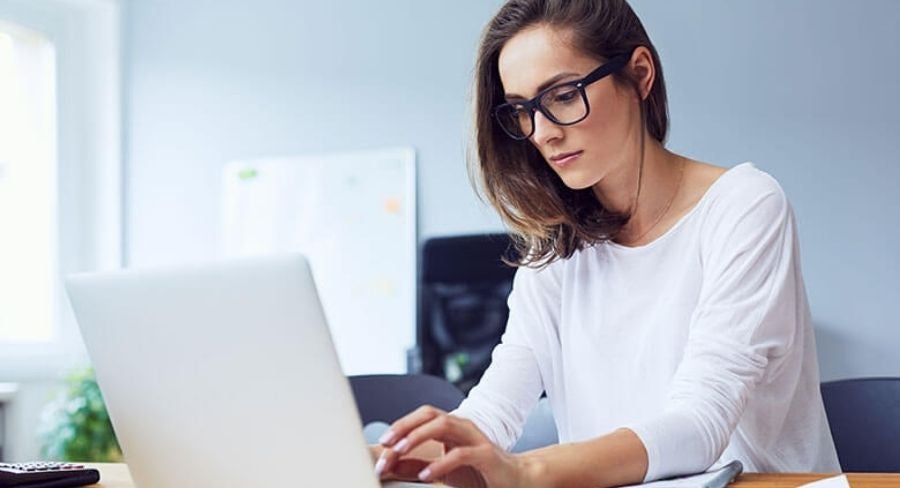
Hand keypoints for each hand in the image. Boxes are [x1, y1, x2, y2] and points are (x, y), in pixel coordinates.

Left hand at [374, 406, 537, 487]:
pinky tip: (426, 474)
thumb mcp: (441, 470)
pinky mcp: (486, 455)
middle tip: (387, 442)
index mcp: (450, 427)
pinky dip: (440, 463)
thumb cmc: (480, 472)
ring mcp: (475, 438)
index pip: (421, 417)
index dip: (400, 426)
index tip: (382, 443)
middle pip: (429, 413)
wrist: (517, 479)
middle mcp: (462, 427)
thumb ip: (417, 466)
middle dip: (404, 425)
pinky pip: (460, 454)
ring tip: (401, 451)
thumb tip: (389, 464)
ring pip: (443, 425)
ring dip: (418, 436)